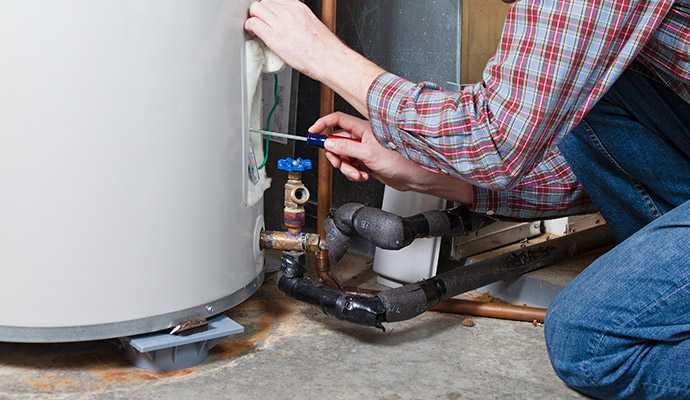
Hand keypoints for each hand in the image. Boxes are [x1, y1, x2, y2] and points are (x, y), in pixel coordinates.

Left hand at [244, 0, 342, 79]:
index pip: (275, 1)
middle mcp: (288, 12)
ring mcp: (280, 23)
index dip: (269, 10)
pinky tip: (253, 33)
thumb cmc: (323, 48)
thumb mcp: (311, 24)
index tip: (269, 17)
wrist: (328, 59)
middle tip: (261, 22)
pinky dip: (250, 27)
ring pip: (256, 9)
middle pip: (264, 3)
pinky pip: (253, 24)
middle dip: (260, 12)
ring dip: (254, 18)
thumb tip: (289, 25)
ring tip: (256, 28)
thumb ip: (297, 20)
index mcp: (298, 7)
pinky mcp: (273, 37)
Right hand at [310, 113, 473, 204]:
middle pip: (337, 142)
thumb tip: (329, 142)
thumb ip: (345, 147)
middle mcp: (363, 137)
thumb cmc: (401, 160)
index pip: (337, 120)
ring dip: (347, 168)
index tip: (312, 133)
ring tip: (358, 172)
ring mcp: (364, 150)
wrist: (414, 176)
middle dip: (336, 155)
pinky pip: (351, 166)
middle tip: (340, 164)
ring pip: (344, 157)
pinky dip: (354, 173)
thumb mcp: (367, 153)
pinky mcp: (367, 162)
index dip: (323, 125)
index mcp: (363, 128)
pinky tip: (364, 175)